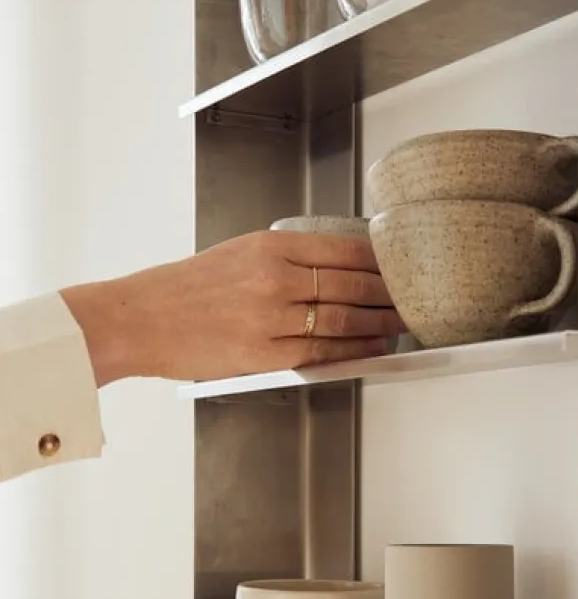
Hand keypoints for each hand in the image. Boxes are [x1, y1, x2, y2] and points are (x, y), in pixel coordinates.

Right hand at [61, 230, 401, 386]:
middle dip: (389, 293)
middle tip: (416, 297)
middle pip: (350, 284)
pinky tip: (374, 346)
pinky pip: (321, 349)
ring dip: (379, 322)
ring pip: (342, 318)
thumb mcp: (236, 255)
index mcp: (269, 246)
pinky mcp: (263, 353)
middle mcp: (274, 277)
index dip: (380, 262)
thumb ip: (283, 261)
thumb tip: (333, 270)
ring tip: (403, 323)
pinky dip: (354, 348)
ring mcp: (270, 316)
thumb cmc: (183, 290)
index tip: (403, 266)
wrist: (139, 318)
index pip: (342, 250)